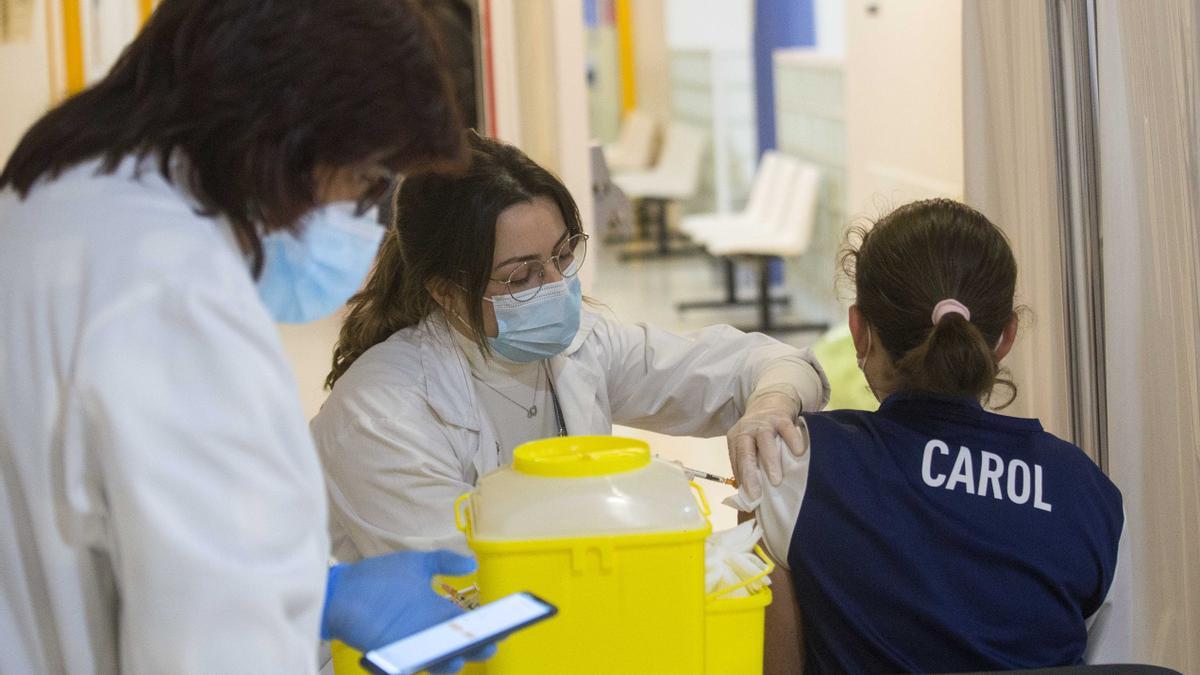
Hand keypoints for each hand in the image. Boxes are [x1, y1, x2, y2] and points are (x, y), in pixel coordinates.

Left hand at [321, 549, 497, 670]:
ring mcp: (412, 644)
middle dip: (478, 646)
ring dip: (454, 662)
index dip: (488, 624)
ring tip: (461, 656)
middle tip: (491, 642)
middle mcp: (428, 630)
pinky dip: (426, 668)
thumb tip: (472, 561)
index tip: (508, 621)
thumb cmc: (377, 578)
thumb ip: (442, 561)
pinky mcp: (394, 655)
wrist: (342, 590)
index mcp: (437, 610)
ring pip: (441, 660)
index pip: (468, 622)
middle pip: (461, 645)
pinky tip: (436, 663)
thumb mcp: (415, 564)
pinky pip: (414, 667)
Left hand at [726, 393, 806, 499]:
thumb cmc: (759, 431)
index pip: (736, 461)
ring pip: (765, 441)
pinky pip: (787, 429)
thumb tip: (748, 495)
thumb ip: (747, 463)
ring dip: (770, 461)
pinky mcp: (781, 417)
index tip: (749, 498)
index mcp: (736, 438)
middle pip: (746, 452)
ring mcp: (764, 423)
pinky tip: (798, 453)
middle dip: (750, 474)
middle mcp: (747, 430)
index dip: (742, 479)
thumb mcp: (749, 444)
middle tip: (757, 494)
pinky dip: (792, 440)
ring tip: (776, 480)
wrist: (771, 401)